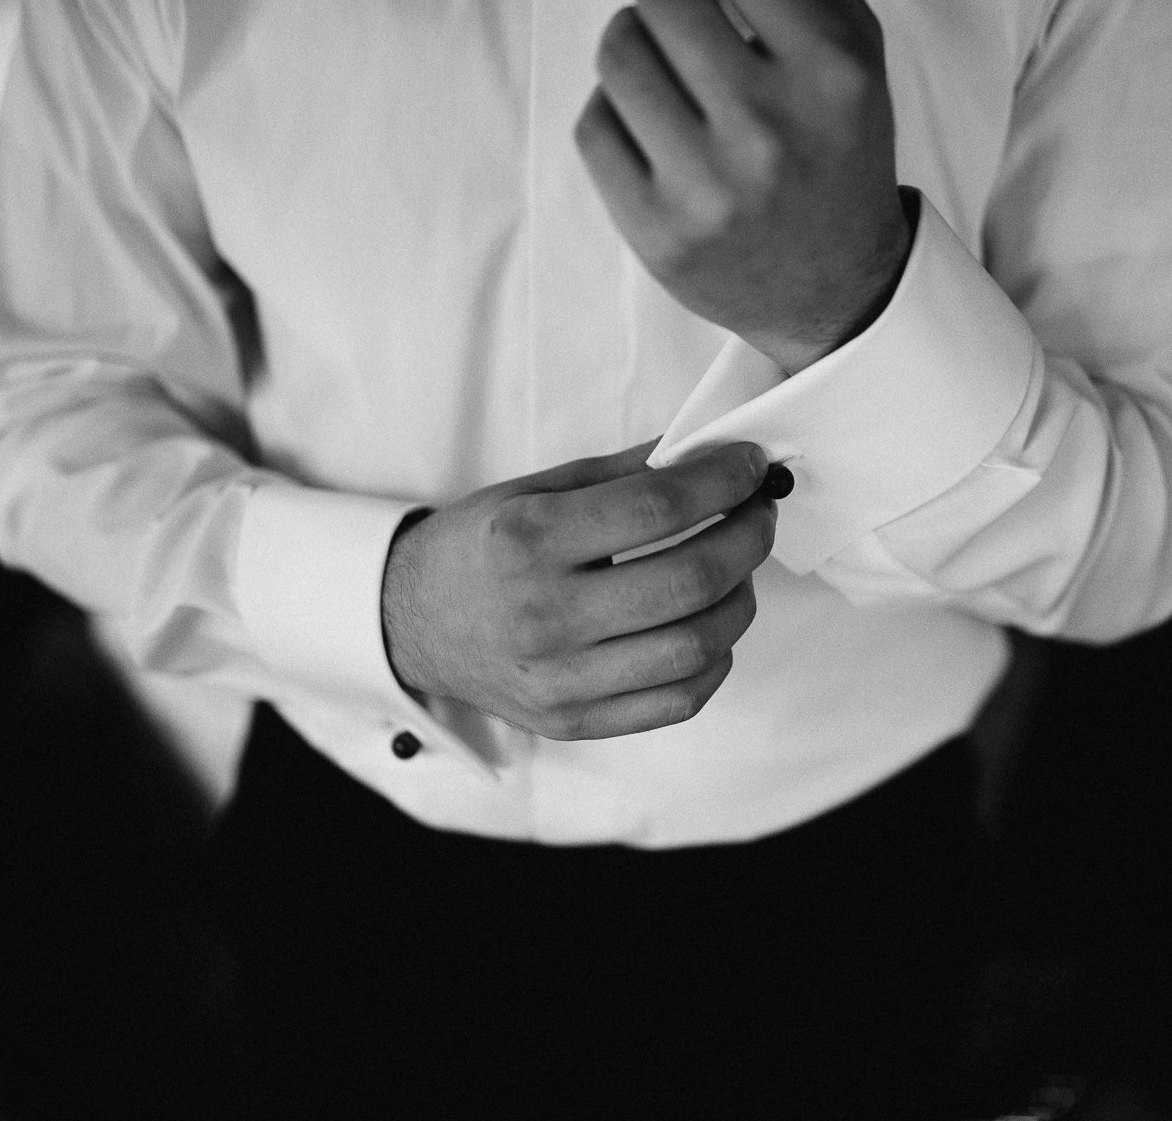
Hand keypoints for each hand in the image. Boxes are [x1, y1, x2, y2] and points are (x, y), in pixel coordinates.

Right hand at [381, 440, 778, 739]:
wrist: (412, 622)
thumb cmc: (482, 547)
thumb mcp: (536, 490)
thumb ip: (626, 472)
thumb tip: (712, 450)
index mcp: (528, 540)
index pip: (657, 507)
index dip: (723, 482)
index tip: (751, 465)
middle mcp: (543, 615)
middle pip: (689, 580)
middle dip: (748, 538)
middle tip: (760, 514)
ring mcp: (560, 679)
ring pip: (696, 647)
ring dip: (741, 600)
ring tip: (739, 570)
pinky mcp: (574, 720)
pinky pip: (678, 701)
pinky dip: (716, 659)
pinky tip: (711, 625)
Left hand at [575, 0, 913, 376]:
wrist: (835, 287)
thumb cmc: (837, 148)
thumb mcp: (853, 48)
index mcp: (832, 72)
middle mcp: (771, 129)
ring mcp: (708, 188)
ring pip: (618, 50)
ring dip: (635, 39)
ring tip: (673, 64)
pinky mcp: (656, 233)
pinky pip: (594, 124)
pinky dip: (618, 113)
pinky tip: (659, 128)